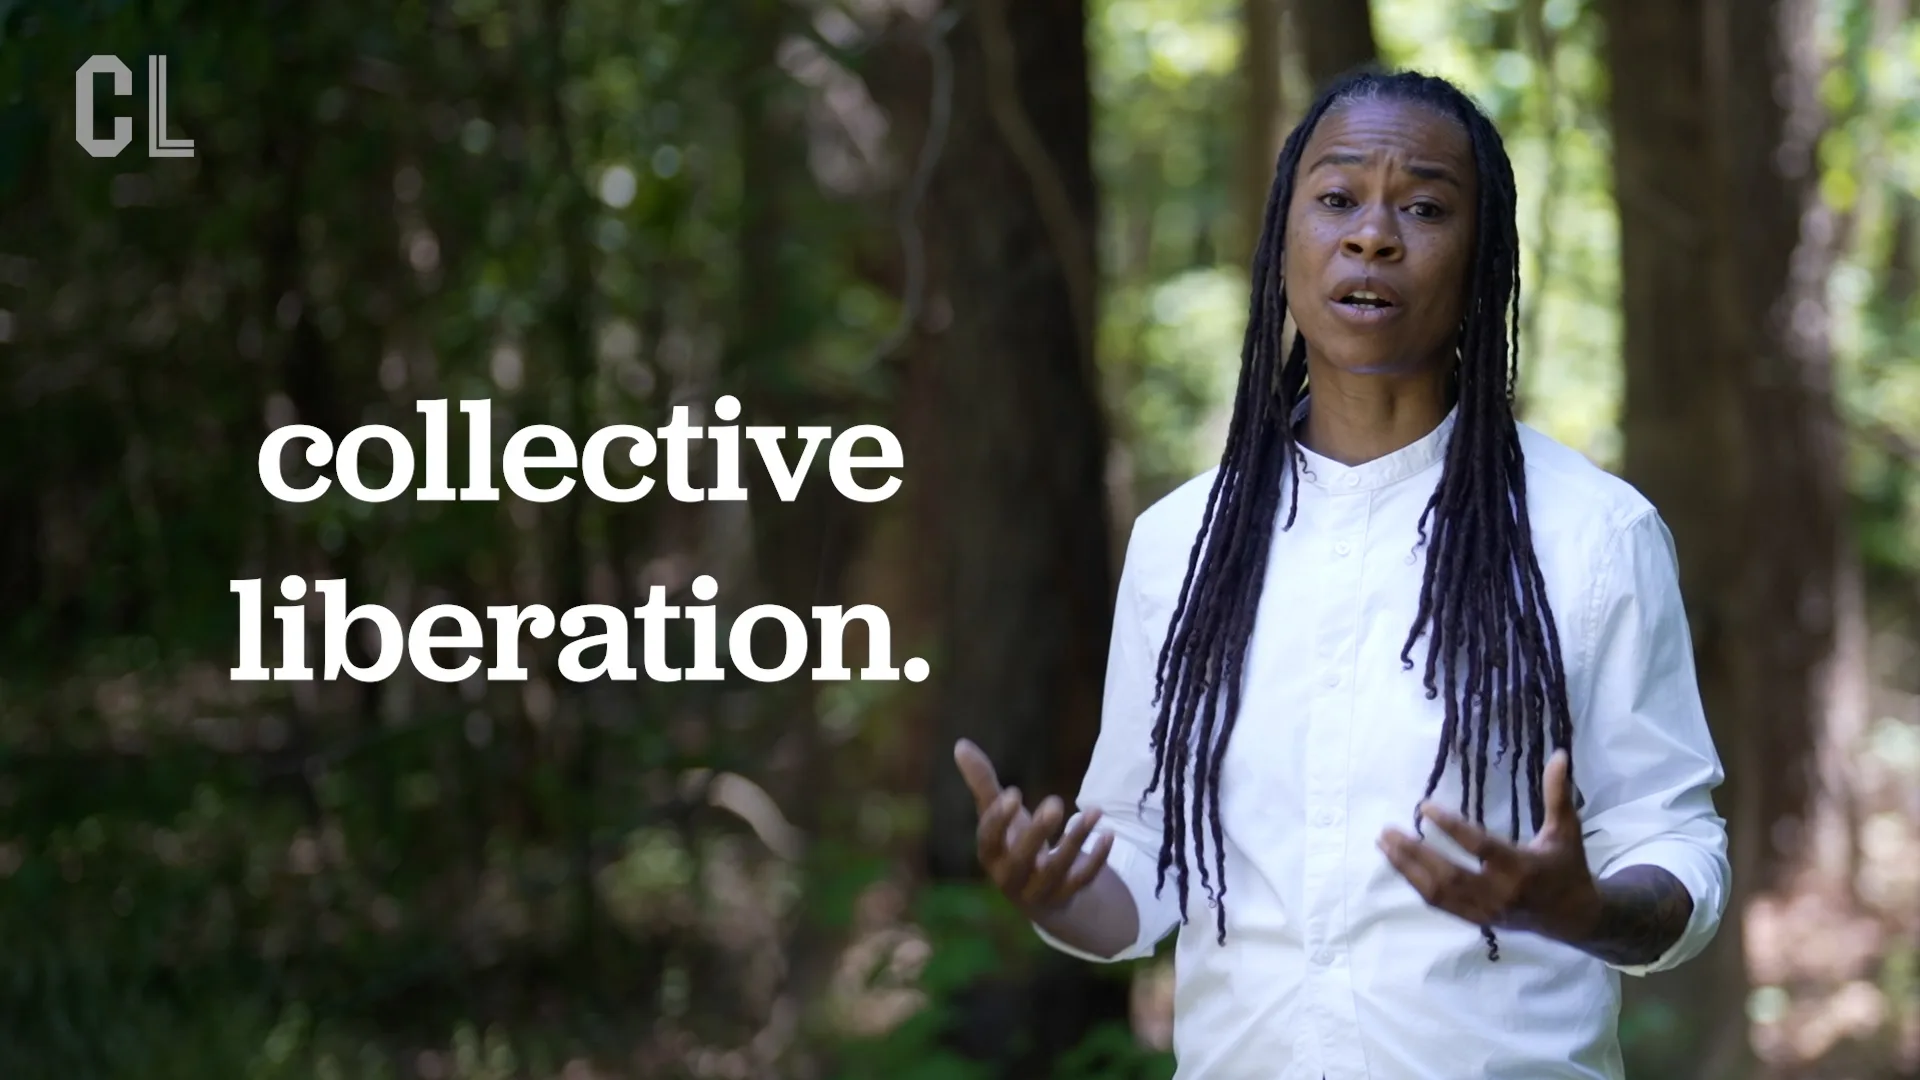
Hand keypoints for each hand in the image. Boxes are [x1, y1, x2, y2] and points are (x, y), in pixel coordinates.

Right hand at [954, 738, 1114, 916]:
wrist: (1038, 895)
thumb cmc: (1013, 844)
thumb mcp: (999, 816)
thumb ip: (982, 783)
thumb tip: (961, 745)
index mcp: (991, 855)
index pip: (989, 840)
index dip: (999, 820)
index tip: (1013, 793)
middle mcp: (1011, 877)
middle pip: (1022, 859)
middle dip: (1038, 832)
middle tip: (1055, 803)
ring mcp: (1039, 890)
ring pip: (1057, 869)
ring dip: (1076, 840)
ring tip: (1094, 811)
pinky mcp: (1066, 897)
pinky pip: (1082, 881)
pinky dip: (1096, 859)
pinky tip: (1108, 833)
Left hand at [1376, 749, 1602, 944]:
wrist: (1573, 917)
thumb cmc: (1567, 867)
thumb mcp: (1566, 830)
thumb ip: (1558, 794)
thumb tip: (1559, 754)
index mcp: (1521, 868)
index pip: (1479, 847)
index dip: (1450, 827)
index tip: (1424, 807)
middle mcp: (1500, 893)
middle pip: (1448, 875)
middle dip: (1414, 853)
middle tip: (1388, 830)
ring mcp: (1485, 911)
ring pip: (1438, 892)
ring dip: (1407, 868)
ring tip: (1384, 844)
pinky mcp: (1476, 921)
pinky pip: (1440, 904)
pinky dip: (1416, 884)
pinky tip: (1400, 864)